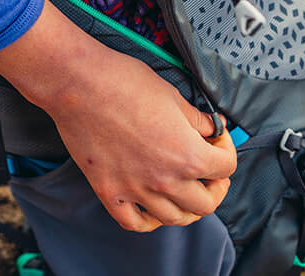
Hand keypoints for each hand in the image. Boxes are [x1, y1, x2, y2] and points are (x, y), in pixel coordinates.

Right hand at [0, 0, 236, 230]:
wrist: (78, 83)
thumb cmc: (123, 81)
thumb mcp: (171, 94)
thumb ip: (196, 119)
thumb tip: (211, 128)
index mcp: (187, 154)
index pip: (226, 167)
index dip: (226, 149)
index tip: (217, 138)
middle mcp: (165, 180)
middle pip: (206, 203)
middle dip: (214, 185)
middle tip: (209, 170)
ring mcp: (135, 189)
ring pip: (174, 218)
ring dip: (186, 207)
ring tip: (183, 190)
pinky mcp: (108, 191)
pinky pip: (134, 222)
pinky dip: (148, 219)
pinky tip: (151, 207)